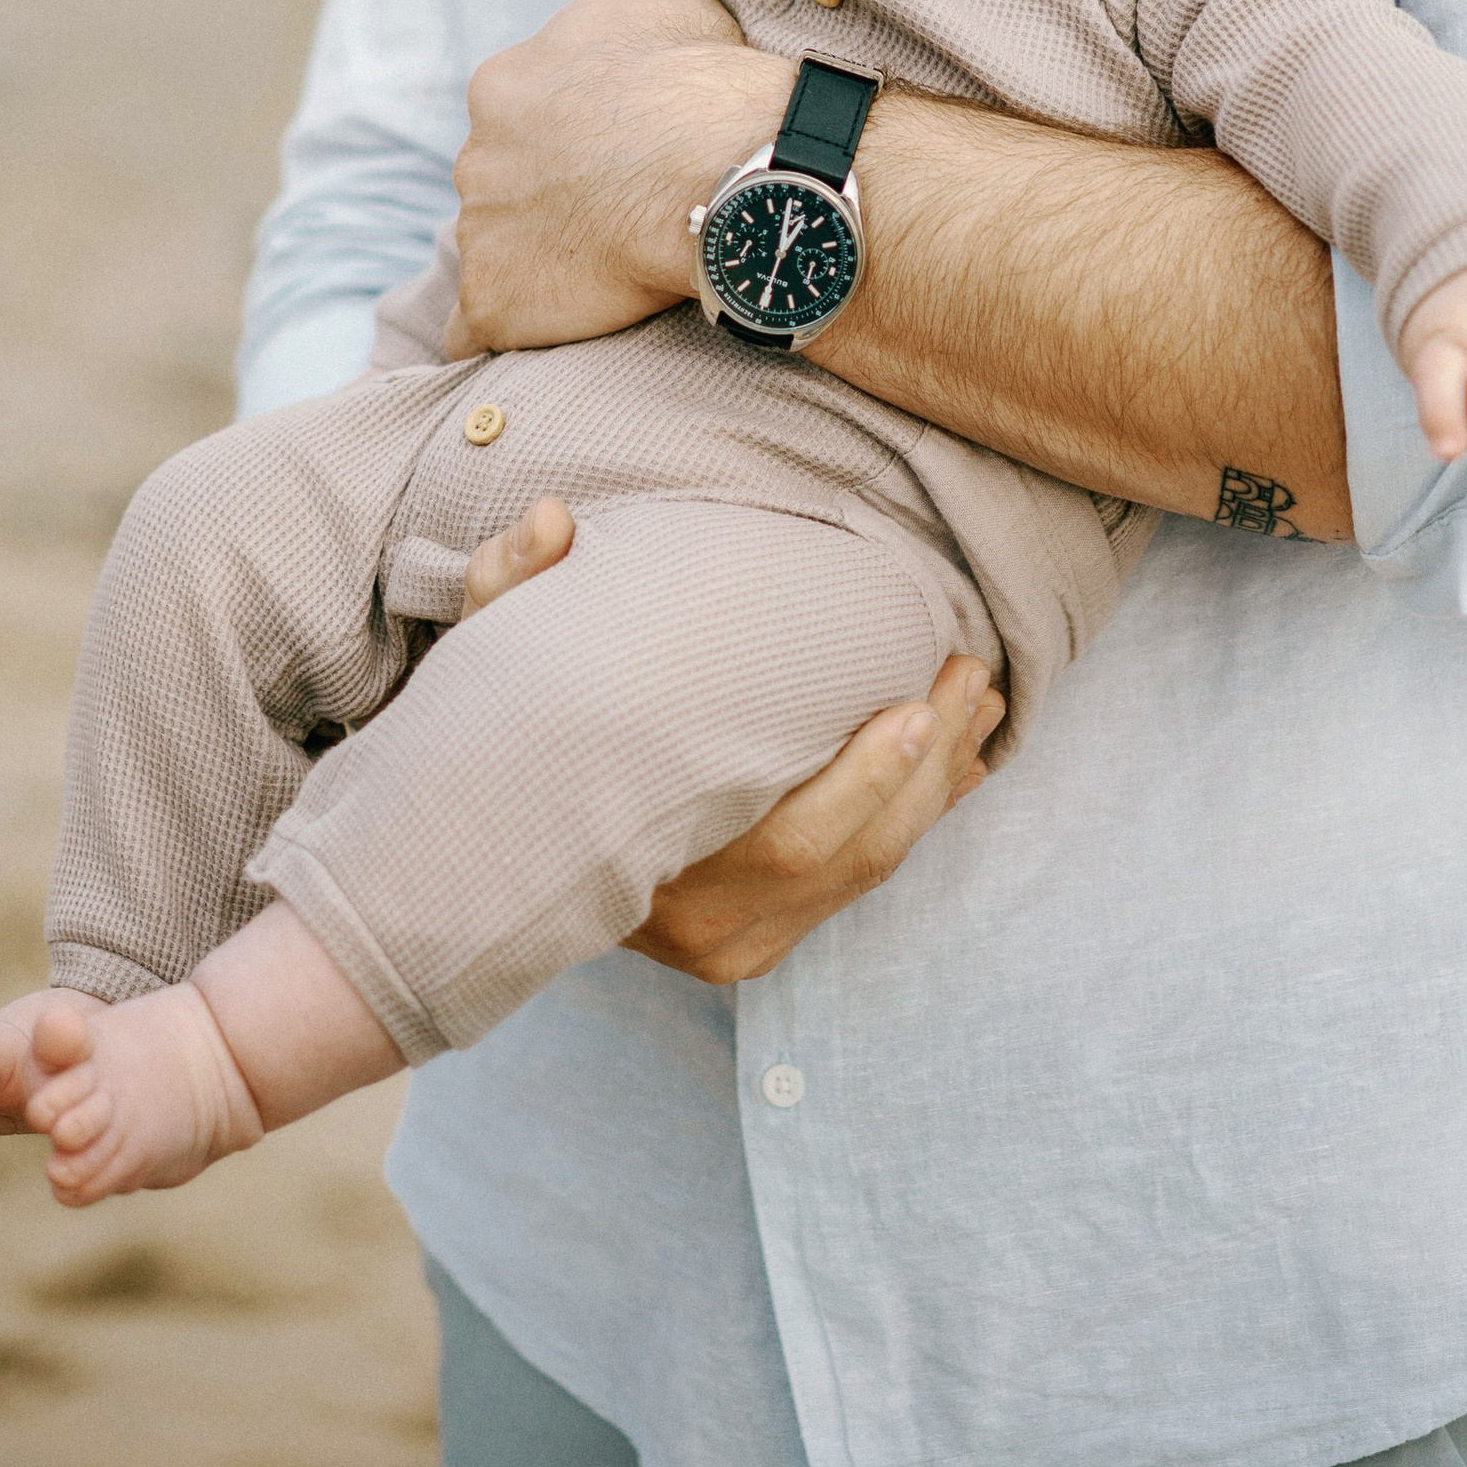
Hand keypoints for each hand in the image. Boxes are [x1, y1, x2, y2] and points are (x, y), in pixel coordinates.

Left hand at [445, 0, 785, 358]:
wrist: (716, 171)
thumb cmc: (694, 78)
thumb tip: (610, 2)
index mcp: (502, 87)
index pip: (518, 114)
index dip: (570, 136)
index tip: (616, 152)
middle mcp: (476, 158)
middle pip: (501, 180)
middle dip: (546, 194)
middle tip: (613, 208)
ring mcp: (478, 233)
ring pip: (495, 247)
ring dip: (537, 257)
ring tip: (604, 269)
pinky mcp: (493, 301)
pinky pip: (473, 327)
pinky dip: (501, 328)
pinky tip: (537, 329)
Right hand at [460, 498, 1004, 979]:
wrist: (488, 852)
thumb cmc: (508, 742)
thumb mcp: (497, 656)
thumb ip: (515, 586)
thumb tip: (551, 519)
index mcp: (646, 865)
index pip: (784, 838)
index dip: (863, 778)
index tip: (914, 703)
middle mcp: (700, 929)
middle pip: (850, 856)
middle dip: (927, 764)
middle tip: (971, 675)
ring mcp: (735, 947)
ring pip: (867, 870)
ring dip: (937, 785)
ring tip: (977, 699)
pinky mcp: (760, 945)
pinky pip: (858, 882)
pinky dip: (913, 816)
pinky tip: (955, 757)